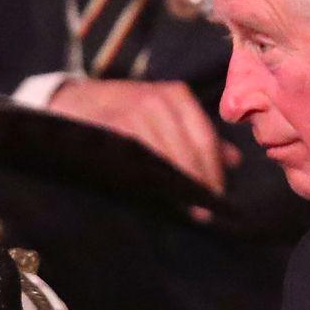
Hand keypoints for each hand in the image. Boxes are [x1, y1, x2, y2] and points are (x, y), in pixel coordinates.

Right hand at [49, 79, 239, 194]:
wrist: (75, 102)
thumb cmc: (127, 112)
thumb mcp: (165, 115)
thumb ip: (199, 136)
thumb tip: (235, 162)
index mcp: (177, 95)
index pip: (204, 139)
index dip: (212, 172)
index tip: (217, 200)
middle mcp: (157, 100)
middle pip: (188, 149)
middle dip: (197, 183)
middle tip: (203, 213)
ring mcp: (132, 112)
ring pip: (164, 156)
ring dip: (174, 185)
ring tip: (182, 208)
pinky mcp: (110, 127)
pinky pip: (137, 158)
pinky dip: (148, 178)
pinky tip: (153, 193)